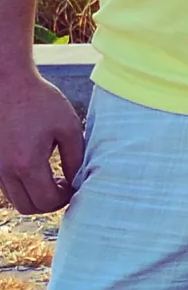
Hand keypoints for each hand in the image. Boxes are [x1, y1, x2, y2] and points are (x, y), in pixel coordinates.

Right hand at [0, 70, 83, 213]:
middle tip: (63, 185)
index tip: (73, 184)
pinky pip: (6, 185)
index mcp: (26, 163)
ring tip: (51, 177)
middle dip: (49, 202)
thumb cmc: (40, 101)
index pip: (47, 202)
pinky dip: (22, 185)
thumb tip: (78, 182)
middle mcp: (5, 169)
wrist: (6, 83)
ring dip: (34, 195)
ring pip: (15, 199)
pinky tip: (35, 167)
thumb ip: (76, 159)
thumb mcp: (69, 128)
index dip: (65, 198)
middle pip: (28, 207)